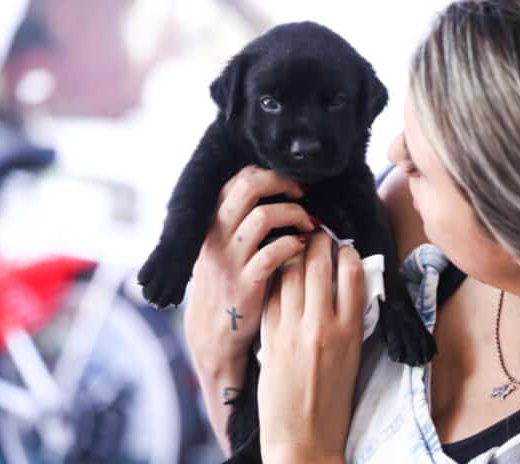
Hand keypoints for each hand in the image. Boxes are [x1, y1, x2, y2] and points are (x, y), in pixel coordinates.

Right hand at [183, 165, 314, 453]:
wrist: (213, 336)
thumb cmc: (225, 288)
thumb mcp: (220, 250)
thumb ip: (238, 224)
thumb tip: (273, 195)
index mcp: (211, 224)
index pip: (237, 180)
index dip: (268, 175)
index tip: (289, 186)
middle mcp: (217, 237)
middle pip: (249, 187)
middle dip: (282, 183)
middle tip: (302, 195)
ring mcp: (230, 260)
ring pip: (263, 217)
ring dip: (293, 214)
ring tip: (308, 225)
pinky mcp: (246, 284)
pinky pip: (272, 253)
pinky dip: (293, 245)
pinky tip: (303, 248)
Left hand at [259, 232, 364, 463]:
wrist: (304, 439)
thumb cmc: (333, 401)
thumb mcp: (354, 358)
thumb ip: (349, 320)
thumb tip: (345, 286)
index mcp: (350, 331)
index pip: (353, 272)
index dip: (347, 251)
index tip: (343, 246)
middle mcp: (322, 325)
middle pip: (319, 264)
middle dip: (318, 240)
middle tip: (317, 233)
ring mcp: (293, 330)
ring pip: (292, 273)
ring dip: (294, 252)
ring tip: (296, 244)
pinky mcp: (270, 337)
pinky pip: (272, 294)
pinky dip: (275, 277)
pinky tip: (277, 270)